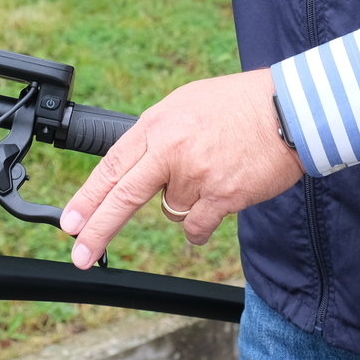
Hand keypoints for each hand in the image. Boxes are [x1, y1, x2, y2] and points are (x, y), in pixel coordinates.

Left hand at [59, 68, 303, 266]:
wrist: (290, 109)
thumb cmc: (240, 104)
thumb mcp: (186, 104)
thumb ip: (158, 135)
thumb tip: (136, 166)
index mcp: (158, 124)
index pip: (112, 165)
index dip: (87, 197)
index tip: (69, 222)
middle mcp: (171, 149)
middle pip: (123, 197)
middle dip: (97, 230)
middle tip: (79, 255)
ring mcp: (196, 175)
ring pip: (171, 210)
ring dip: (185, 201)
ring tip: (213, 170)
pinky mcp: (222, 196)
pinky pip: (196, 226)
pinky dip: (201, 223)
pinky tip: (218, 201)